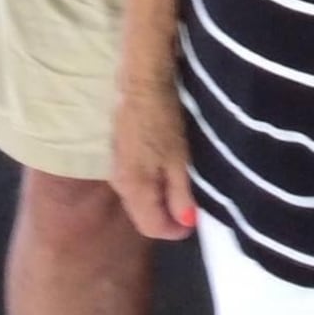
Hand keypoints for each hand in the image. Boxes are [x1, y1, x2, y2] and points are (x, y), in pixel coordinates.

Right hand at [111, 81, 196, 241]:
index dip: (175, 230)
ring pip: (139, 200)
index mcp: (134, 189)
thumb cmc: (164, 121)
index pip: (152, 228)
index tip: (196, 221)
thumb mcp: (179, 160)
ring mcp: (117, 168)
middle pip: (143, 216)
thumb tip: (186, 223)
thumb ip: (181, 195)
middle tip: (192, 205)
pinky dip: (151, 185)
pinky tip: (166, 170)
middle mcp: (120, 184)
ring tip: (183, 186)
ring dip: (160, 200)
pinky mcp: (119, 154)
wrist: (143, 83)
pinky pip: (135, 182)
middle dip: (167, 217)